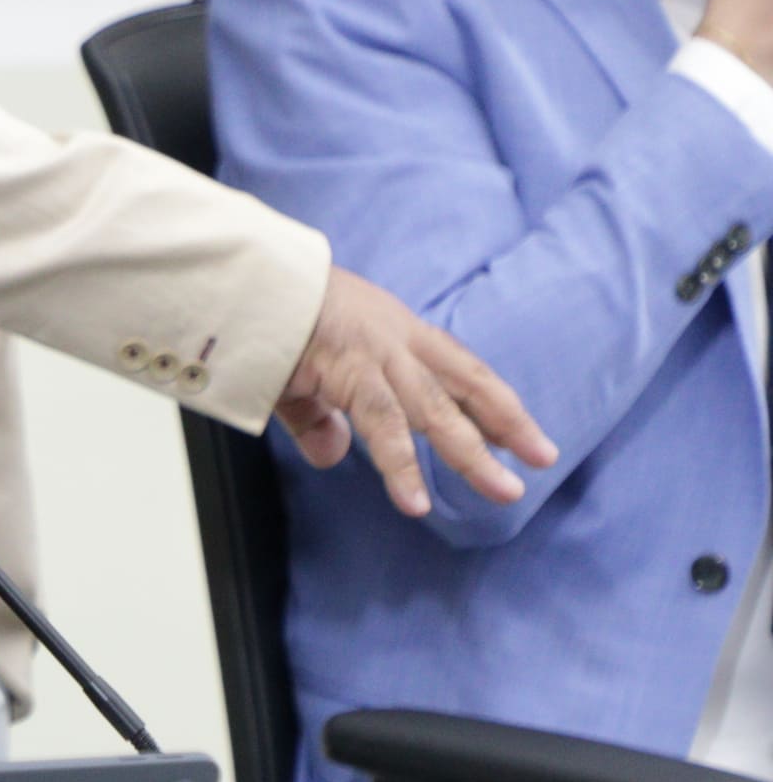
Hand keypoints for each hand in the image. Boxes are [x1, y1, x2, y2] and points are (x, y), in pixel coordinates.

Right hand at [272, 267, 556, 517]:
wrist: (239, 279)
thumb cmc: (266, 314)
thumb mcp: (300, 369)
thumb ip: (318, 416)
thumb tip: (331, 456)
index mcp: (391, 327)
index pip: (456, 368)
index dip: (492, 402)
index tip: (524, 435)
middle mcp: (393, 336)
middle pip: (462, 384)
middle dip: (506, 424)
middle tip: (542, 460)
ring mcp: (373, 351)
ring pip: (433, 410)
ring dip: (470, 453)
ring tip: (502, 491)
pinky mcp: (346, 368)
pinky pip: (383, 424)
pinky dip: (401, 466)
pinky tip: (415, 502)